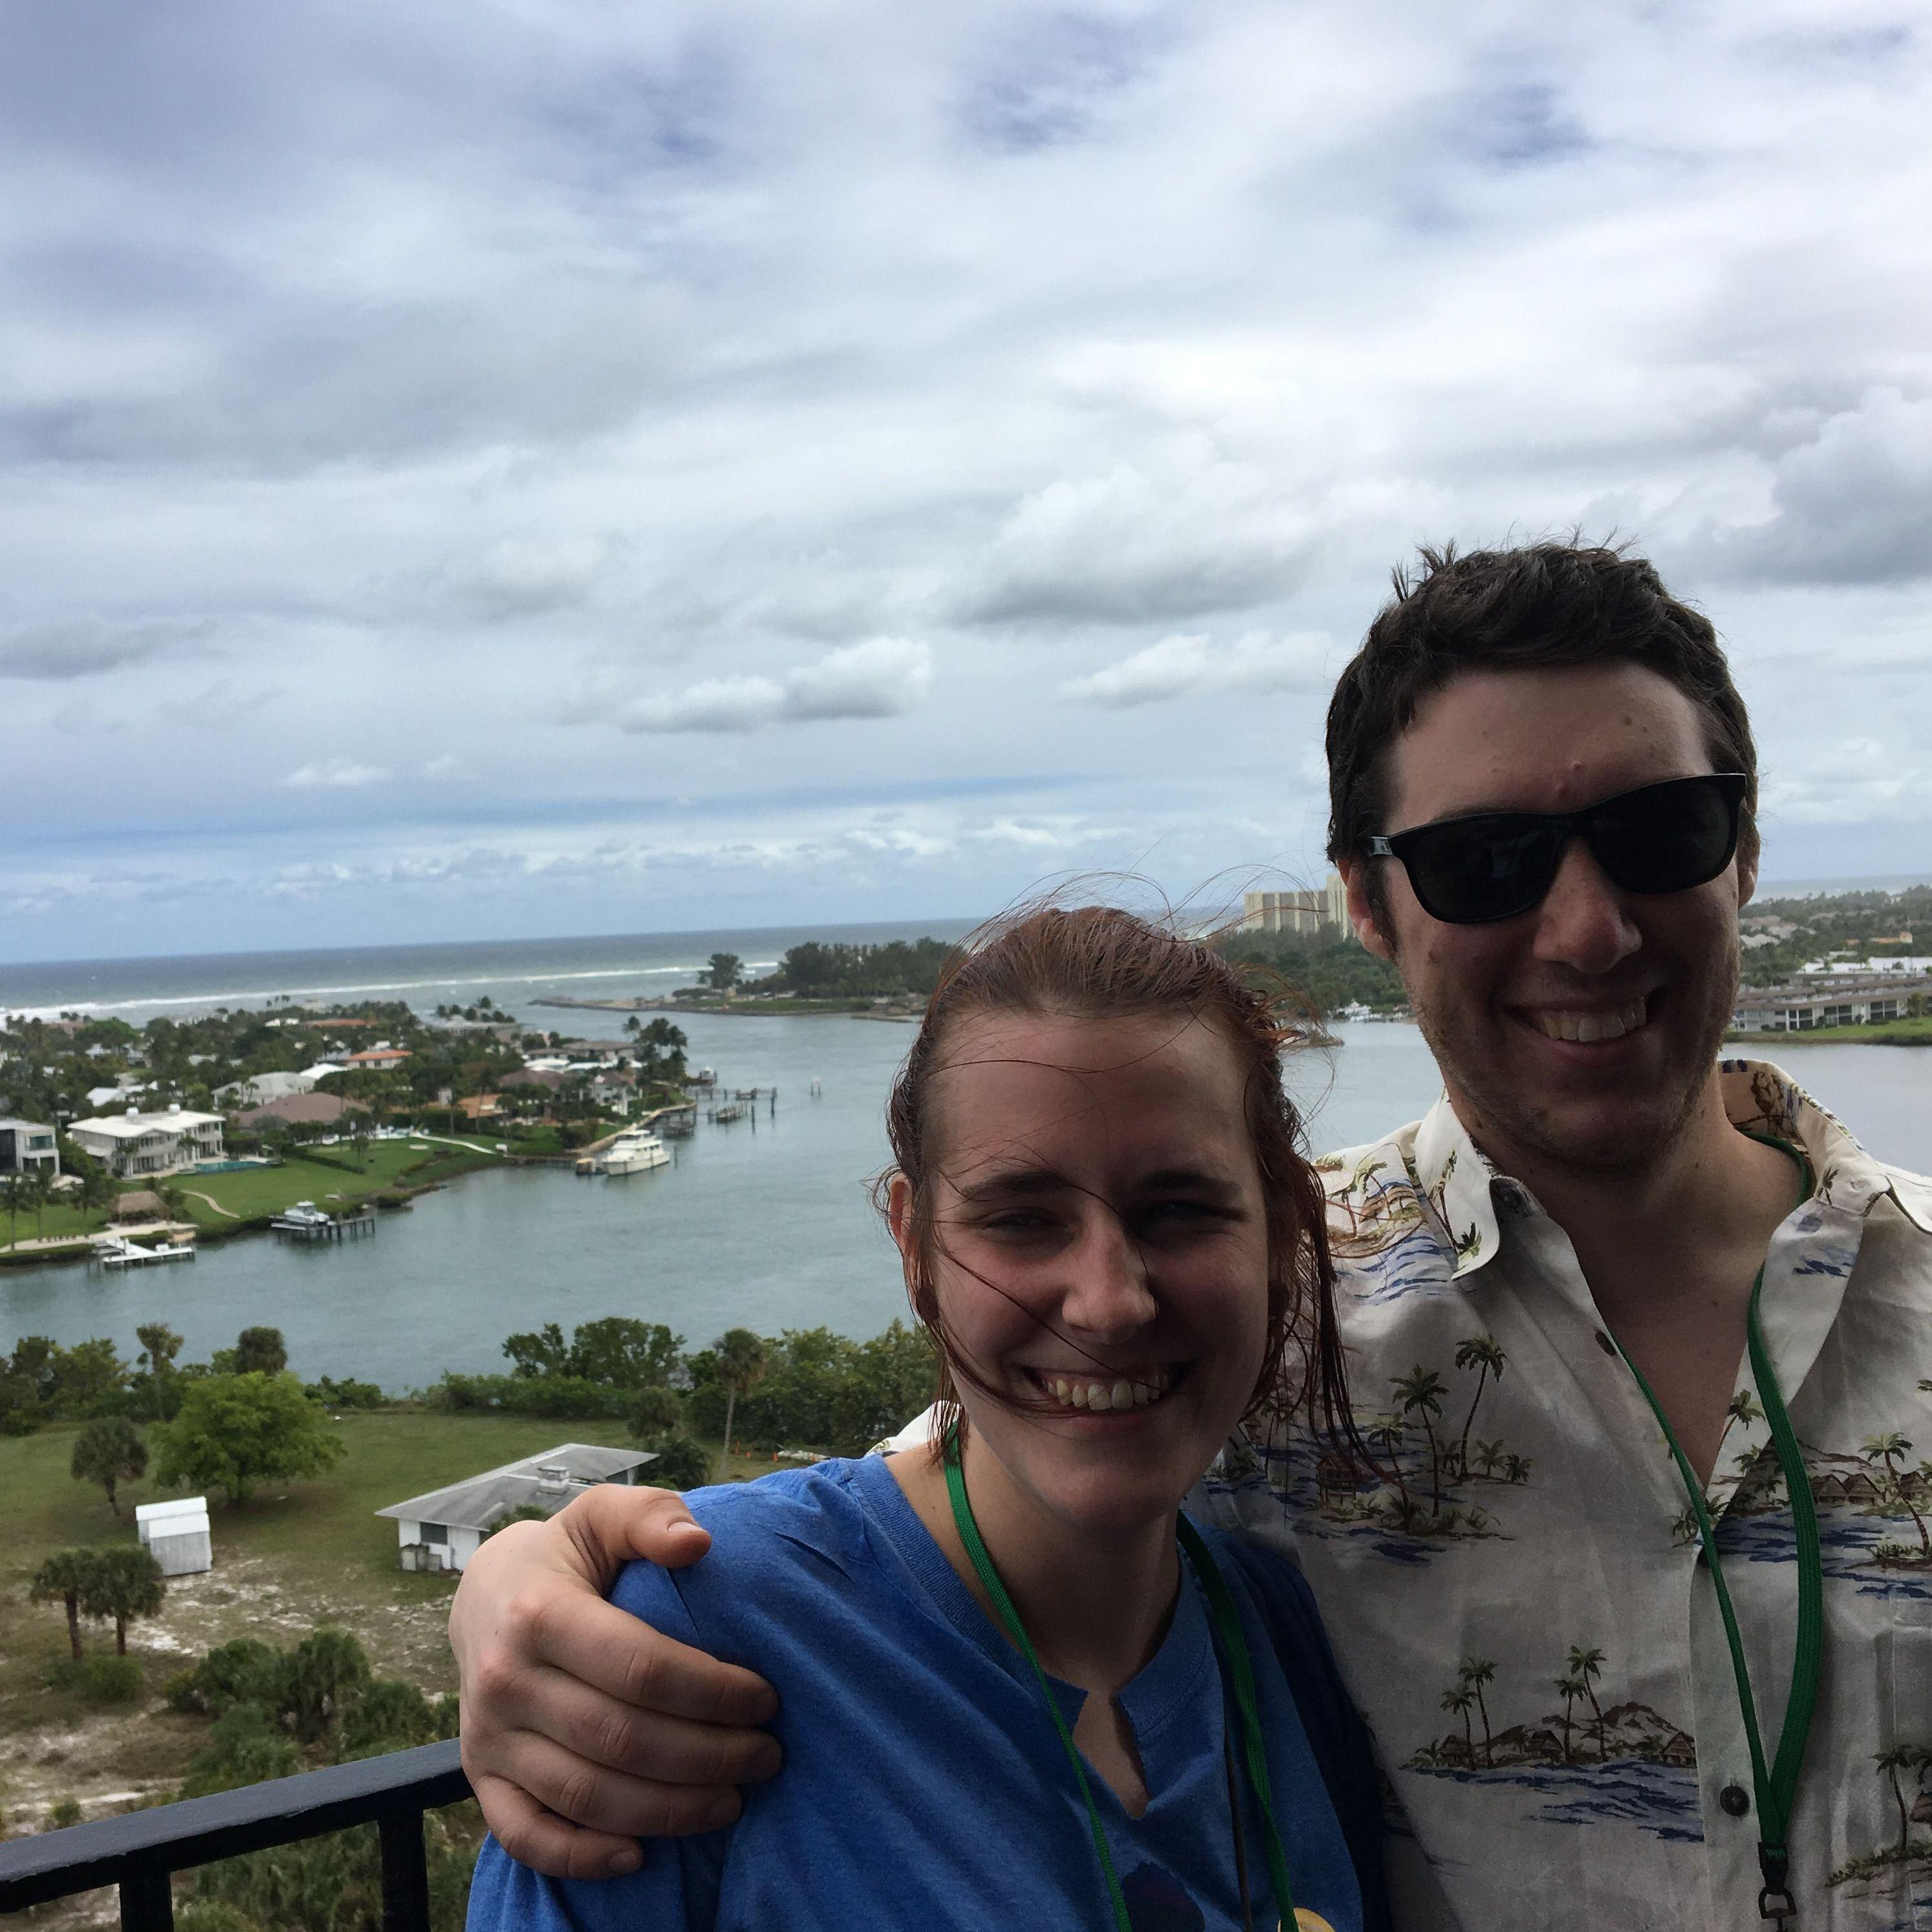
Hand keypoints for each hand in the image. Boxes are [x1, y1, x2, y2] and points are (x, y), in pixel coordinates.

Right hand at [451, 1482, 781, 1876]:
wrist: (483, 1595)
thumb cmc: (568, 1556)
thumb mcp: (602, 1515)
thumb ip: (650, 1516)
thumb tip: (698, 1543)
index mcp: (540, 1613)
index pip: (640, 1668)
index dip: (711, 1690)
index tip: (765, 1698)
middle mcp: (506, 1681)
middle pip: (621, 1739)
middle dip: (707, 1756)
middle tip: (766, 1756)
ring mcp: (488, 1736)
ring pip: (585, 1795)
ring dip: (669, 1809)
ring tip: (733, 1800)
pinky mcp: (480, 1776)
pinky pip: (527, 1835)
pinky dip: (582, 1856)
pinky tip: (641, 1855)